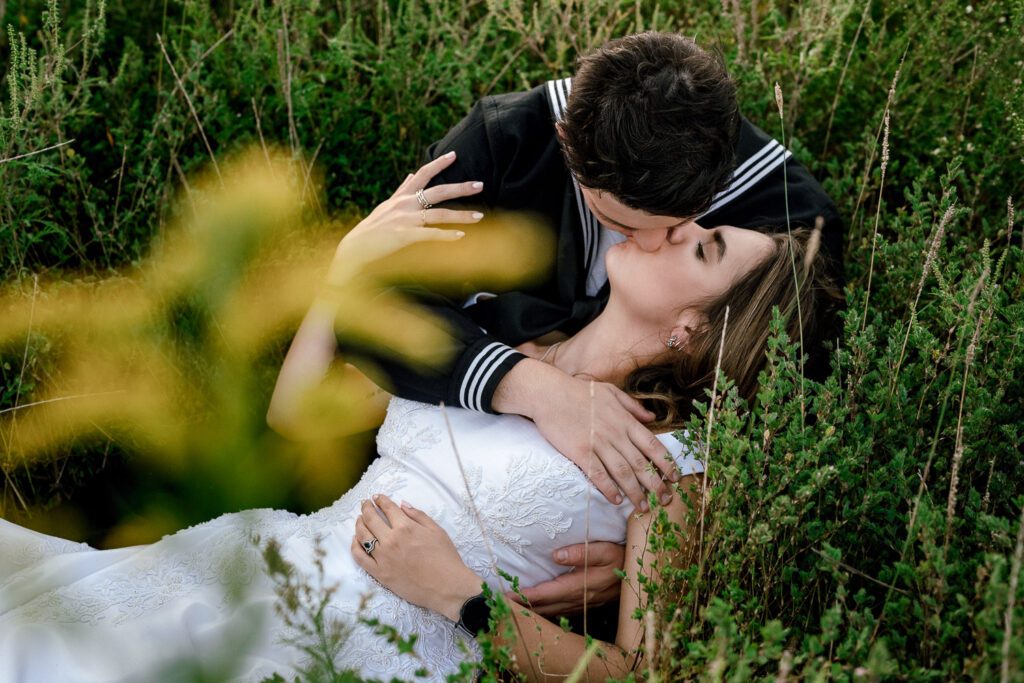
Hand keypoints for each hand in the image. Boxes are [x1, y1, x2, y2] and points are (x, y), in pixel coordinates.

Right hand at [329, 151, 484, 283]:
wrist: (355, 247)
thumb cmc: (373, 228)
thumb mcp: (387, 205)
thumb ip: (402, 189)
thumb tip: (411, 174)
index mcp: (402, 197)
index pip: (422, 174)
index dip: (438, 163)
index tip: (455, 154)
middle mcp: (405, 204)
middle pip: (437, 191)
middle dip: (460, 187)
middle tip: (480, 184)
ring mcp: (405, 219)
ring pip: (439, 214)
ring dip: (461, 215)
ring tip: (479, 216)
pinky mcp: (404, 235)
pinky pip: (430, 234)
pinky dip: (446, 235)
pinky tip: (461, 236)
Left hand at [351, 494, 482, 621]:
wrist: (446, 586)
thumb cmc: (445, 558)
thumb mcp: (436, 530)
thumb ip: (418, 515)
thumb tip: (402, 504)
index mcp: (406, 527)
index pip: (387, 508)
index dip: (380, 500)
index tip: (376, 497)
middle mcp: (391, 540)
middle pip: (371, 519)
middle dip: (366, 508)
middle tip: (365, 504)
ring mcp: (383, 557)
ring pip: (362, 536)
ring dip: (359, 524)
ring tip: (359, 519)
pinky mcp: (380, 573)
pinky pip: (360, 558)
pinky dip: (355, 547)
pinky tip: (356, 540)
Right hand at [495, 360, 679, 510]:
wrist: (550, 393)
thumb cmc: (579, 391)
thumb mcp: (611, 391)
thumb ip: (633, 406)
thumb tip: (653, 418)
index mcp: (625, 420)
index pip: (653, 445)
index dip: (666, 463)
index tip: (675, 477)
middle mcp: (616, 434)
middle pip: (641, 464)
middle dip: (656, 484)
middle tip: (666, 500)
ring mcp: (598, 444)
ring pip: (623, 473)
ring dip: (635, 492)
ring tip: (643, 507)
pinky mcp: (580, 452)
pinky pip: (598, 474)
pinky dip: (608, 489)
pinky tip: (616, 500)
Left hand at [512, 541, 625, 615]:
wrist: (643, 569)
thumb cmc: (622, 554)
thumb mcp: (605, 548)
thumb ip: (582, 551)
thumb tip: (556, 555)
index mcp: (583, 583)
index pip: (549, 592)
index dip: (528, 596)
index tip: (508, 596)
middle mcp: (582, 597)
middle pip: (548, 606)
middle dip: (526, 607)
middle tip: (502, 606)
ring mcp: (586, 603)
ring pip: (555, 611)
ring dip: (535, 612)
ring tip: (515, 610)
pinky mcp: (588, 603)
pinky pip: (564, 611)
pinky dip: (549, 612)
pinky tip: (540, 612)